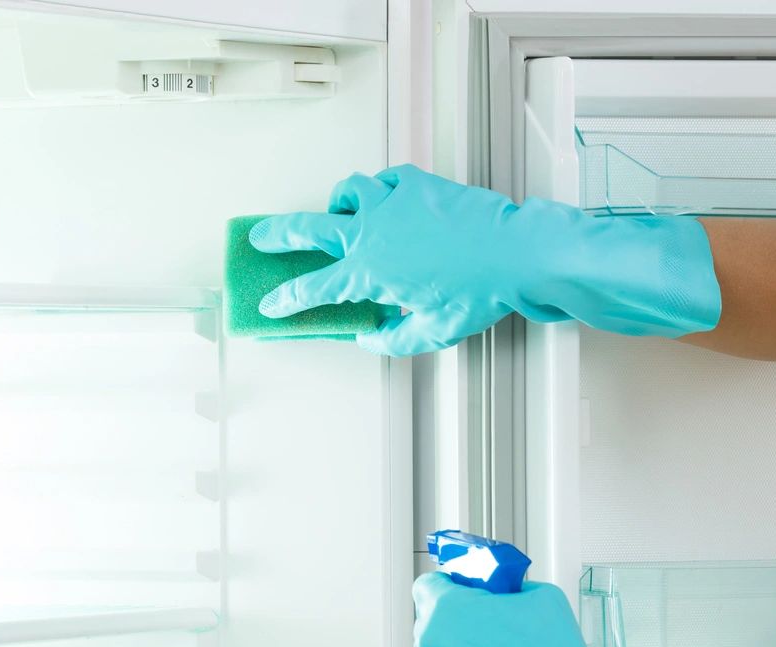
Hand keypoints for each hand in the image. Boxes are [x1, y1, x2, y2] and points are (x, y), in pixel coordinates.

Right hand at [252, 165, 720, 356]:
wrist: (513, 253)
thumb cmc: (477, 294)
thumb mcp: (431, 332)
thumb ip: (392, 338)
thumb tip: (371, 337)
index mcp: (369, 274)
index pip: (313, 289)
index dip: (286, 299)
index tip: (270, 304)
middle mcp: (371, 234)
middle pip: (308, 228)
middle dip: (278, 234)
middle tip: (262, 235)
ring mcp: (392, 203)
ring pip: (346, 192)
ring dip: (336, 202)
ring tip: (335, 210)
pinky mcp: (417, 184)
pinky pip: (385, 178)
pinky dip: (378, 186)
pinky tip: (383, 196)